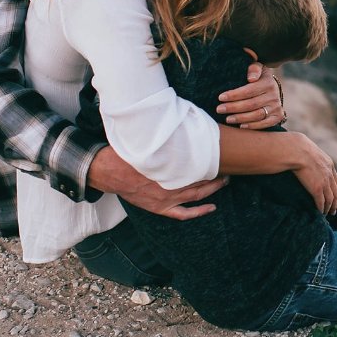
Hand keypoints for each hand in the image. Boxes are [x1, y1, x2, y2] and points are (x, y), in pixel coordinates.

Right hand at [88, 147, 227, 219]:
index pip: (198, 162)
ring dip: (213, 188)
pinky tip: (212, 207)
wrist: (109, 171)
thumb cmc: (130, 153)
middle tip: (227, 165)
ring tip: (224, 180)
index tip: (221, 152)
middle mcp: (171, 182)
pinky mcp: (160, 207)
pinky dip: (199, 212)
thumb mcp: (150, 140)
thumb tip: (181, 122)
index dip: (211, 158)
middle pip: (201, 177)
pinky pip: (183, 214)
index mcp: (170, 164)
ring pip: (197, 195)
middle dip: (216, 172)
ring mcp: (167, 197)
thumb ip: (167, 137)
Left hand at [216, 61, 284, 129]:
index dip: (234, 95)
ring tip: (227, 119)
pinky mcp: (278, 116)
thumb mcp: (257, 68)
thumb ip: (253, 69)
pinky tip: (241, 126)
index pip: (249, 90)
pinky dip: (252, 126)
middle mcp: (274, 96)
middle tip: (219, 109)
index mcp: (268, 83)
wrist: (272, 87)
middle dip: (233, 107)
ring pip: (257, 115)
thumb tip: (251, 78)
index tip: (221, 97)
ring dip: (240, 118)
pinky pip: (265, 124)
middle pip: (251, 104)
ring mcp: (276, 107)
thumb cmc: (258, 77)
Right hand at [291, 136, 336, 214]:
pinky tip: (320, 212)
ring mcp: (324, 182)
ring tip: (327, 213)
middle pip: (336, 192)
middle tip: (335, 209)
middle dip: (336, 202)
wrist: (296, 151)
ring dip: (329, 207)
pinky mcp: (316, 188)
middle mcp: (329, 175)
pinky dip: (322, 208)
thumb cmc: (299, 149)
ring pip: (330, 199)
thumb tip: (310, 159)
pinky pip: (321, 202)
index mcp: (329, 165)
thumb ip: (315, 158)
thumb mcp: (312, 152)